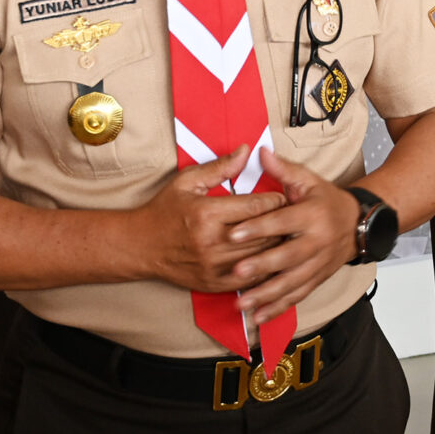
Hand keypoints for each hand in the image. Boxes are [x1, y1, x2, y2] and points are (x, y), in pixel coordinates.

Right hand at [132, 146, 287, 293]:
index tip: (285, 196)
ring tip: (288, 235)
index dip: (276, 201)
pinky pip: (250, 278)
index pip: (256, 207)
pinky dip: (264, 268)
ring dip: (277, 246)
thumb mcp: (187, 182)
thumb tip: (247, 151)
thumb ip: (219, 167)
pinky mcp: (215, 283)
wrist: (140, 247)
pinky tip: (272, 259)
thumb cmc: (164, 211)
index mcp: (207, 214)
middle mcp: (213, 242)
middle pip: (264, 233)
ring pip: (261, 257)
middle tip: (294, 216)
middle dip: (282, 223)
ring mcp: (215, 266)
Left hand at [226, 154, 360, 328]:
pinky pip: (296, 297)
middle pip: (287, 257)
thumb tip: (258, 152)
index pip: (282, 222)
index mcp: (312, 215)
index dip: (258, 228)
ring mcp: (318, 265)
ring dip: (266, 294)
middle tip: (236, 272)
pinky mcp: (316, 280)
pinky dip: (277, 309)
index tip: (233, 234)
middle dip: (261, 266)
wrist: (359, 225)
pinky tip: (257, 317)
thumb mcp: (309, 180)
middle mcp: (317, 242)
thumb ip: (283, 169)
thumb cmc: (327, 201)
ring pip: (291, 283)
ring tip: (242, 302)